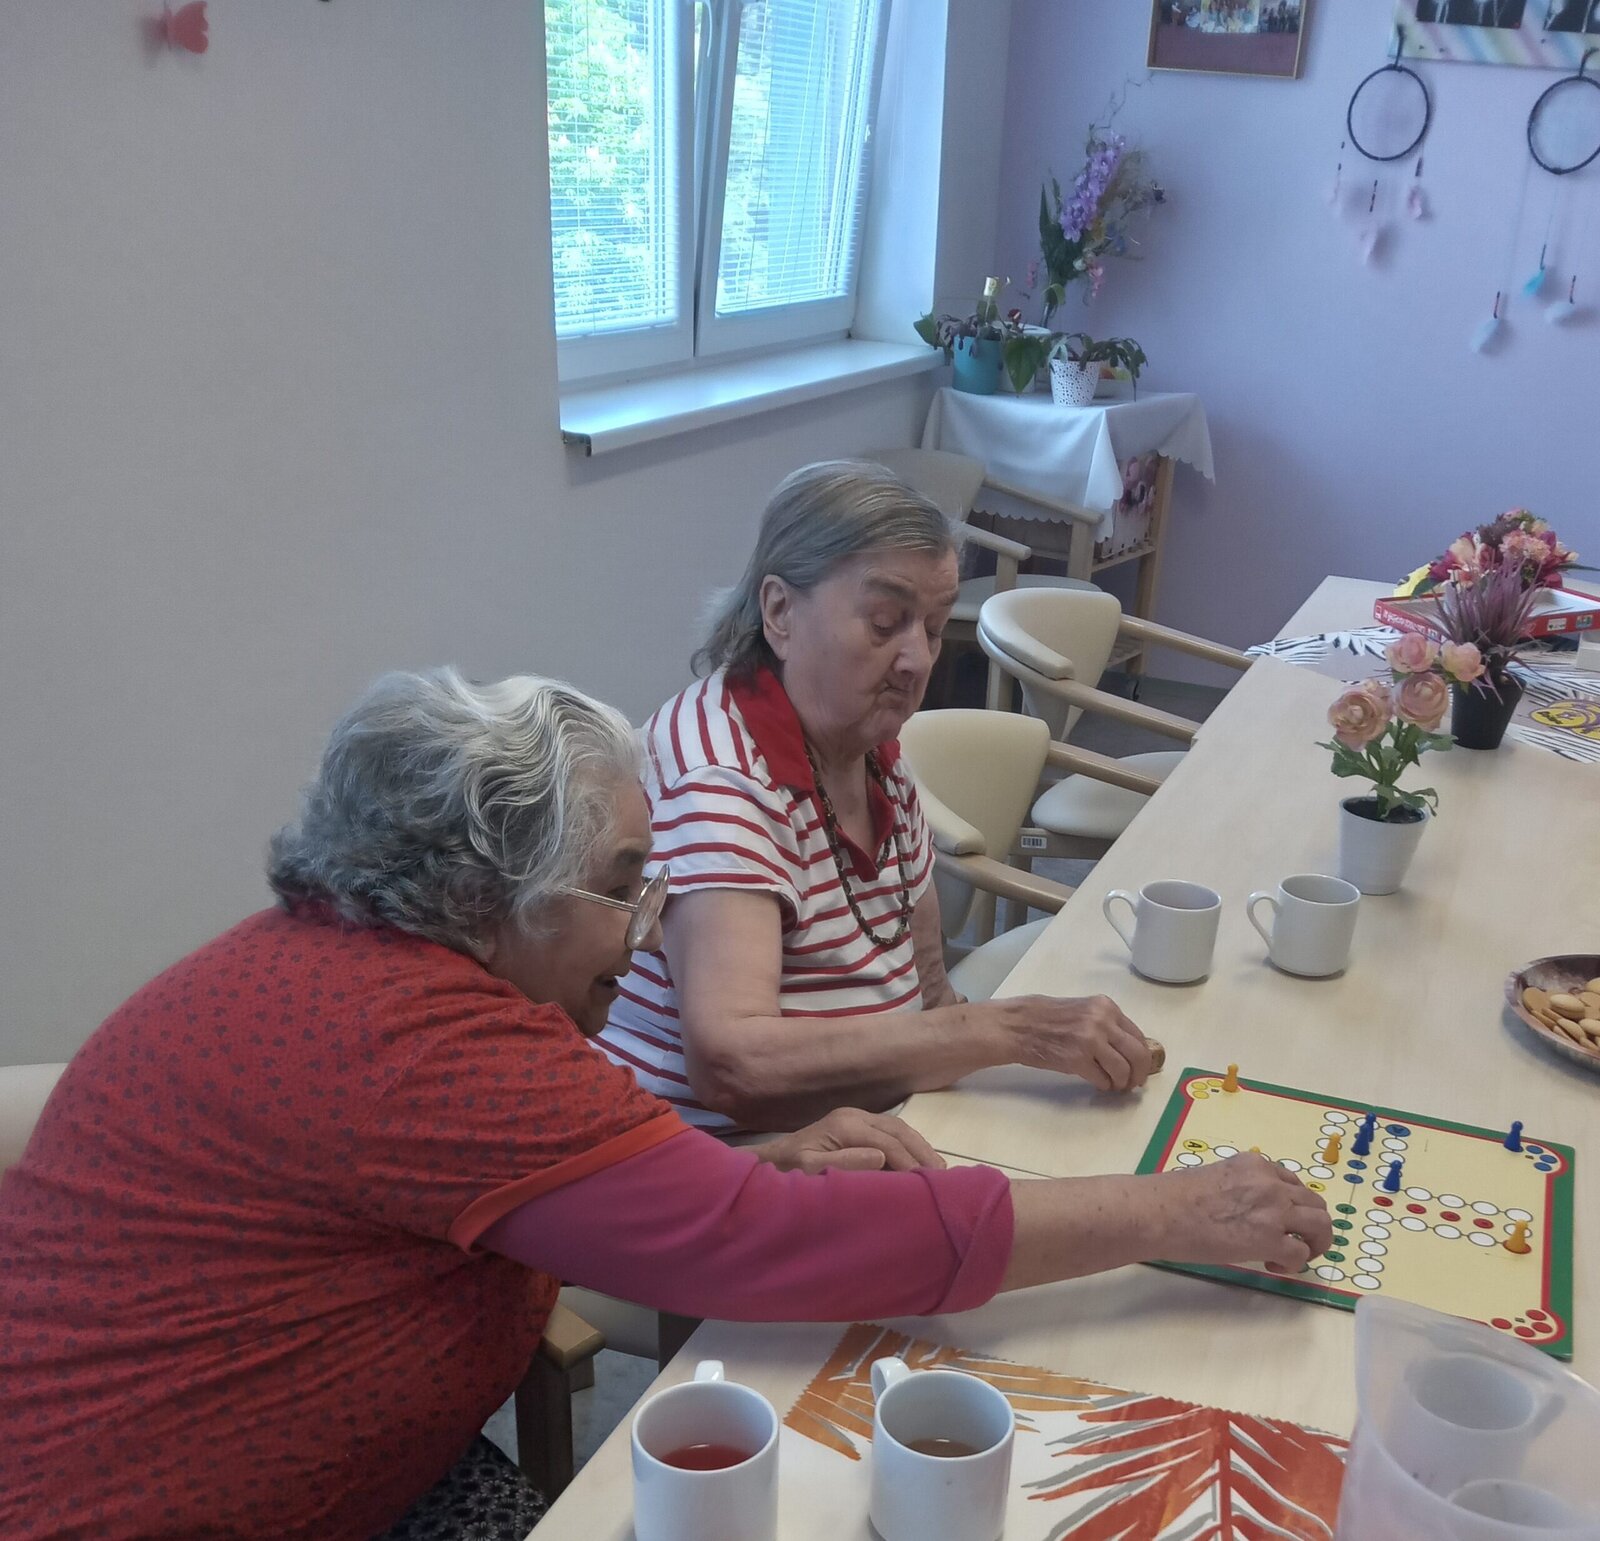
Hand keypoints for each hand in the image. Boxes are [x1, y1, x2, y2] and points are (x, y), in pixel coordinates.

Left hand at [754, 1108, 946, 1174]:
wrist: (769, 1164)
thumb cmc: (788, 1173)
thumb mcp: (810, 1170)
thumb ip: (845, 1163)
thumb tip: (881, 1157)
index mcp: (846, 1125)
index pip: (889, 1142)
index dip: (910, 1163)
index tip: (928, 1185)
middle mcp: (854, 1116)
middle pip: (899, 1129)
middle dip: (923, 1151)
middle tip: (944, 1177)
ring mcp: (855, 1119)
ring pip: (898, 1129)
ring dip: (919, 1147)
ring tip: (938, 1171)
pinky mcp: (855, 1128)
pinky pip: (890, 1133)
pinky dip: (909, 1147)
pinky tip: (918, 1164)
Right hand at [998, 994, 1153, 1092]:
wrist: (1018, 1025)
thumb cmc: (1047, 1018)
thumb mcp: (1083, 1011)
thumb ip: (1106, 1025)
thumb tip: (1128, 1049)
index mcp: (1106, 1006)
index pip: (1138, 1035)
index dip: (1142, 1056)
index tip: (1140, 1068)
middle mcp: (1102, 1021)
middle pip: (1138, 1054)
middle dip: (1140, 1073)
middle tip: (1134, 1083)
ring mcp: (1090, 1040)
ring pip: (1123, 1070)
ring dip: (1122, 1082)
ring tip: (1114, 1085)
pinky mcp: (1078, 1060)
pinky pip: (1102, 1079)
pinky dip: (1104, 1085)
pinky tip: (1099, 1084)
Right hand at [1158, 1154, 1333, 1273]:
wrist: (1161, 1213)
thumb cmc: (1176, 1198)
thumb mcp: (1218, 1177)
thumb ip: (1243, 1187)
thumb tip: (1251, 1211)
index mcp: (1256, 1164)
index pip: (1294, 1184)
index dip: (1293, 1206)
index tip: (1281, 1221)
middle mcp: (1271, 1183)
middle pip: (1316, 1204)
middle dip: (1311, 1227)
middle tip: (1293, 1242)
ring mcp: (1274, 1210)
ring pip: (1321, 1226)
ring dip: (1313, 1244)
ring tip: (1291, 1256)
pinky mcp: (1270, 1239)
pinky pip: (1301, 1254)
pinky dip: (1293, 1264)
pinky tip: (1273, 1266)